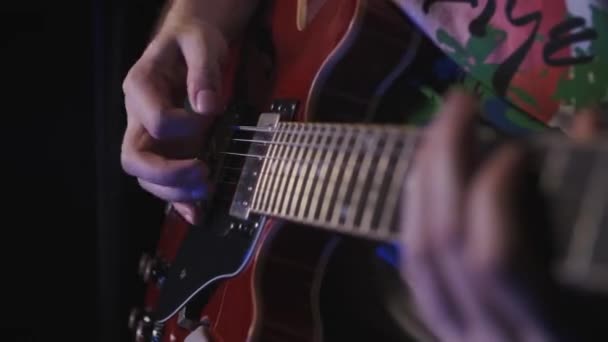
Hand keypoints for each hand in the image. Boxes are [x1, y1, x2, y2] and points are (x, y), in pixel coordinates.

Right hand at [120, 2, 228, 223]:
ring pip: (146, 176)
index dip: (184, 126)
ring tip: (207, 191)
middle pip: (134, 158)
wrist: (190, 43)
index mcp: (140, 87)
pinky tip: (195, 214)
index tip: (209, 115)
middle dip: (167, 174)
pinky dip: (179, 201)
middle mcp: (138, 117)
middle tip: (203, 174)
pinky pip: (164, 181)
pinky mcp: (168, 149)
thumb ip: (203, 71)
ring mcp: (152, 137)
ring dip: (175, 192)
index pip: (154, 121)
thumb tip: (207, 106)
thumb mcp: (199, 43)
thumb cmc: (191, 40)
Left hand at [400, 89, 603, 341]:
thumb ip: (601, 198)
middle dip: (444, 160)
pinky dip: (416, 212)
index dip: (496, 192)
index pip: (495, 257)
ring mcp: (455, 333)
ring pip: (416, 252)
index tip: (516, 147)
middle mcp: (490, 337)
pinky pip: (414, 263)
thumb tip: (589, 120)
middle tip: (460, 103)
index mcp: (548, 332)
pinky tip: (429, 176)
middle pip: (441, 242)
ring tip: (440, 131)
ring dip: (422, 180)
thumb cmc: (601, 315)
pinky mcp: (441, 322)